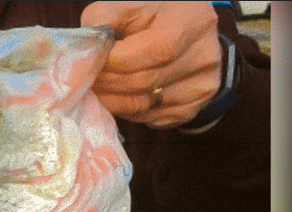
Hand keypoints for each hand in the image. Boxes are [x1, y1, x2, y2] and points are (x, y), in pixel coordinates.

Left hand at [82, 1, 221, 128]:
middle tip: (85, 82)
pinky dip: (130, 112)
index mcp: (192, 21)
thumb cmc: (152, 15)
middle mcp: (205, 56)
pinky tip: (122, 96)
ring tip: (99, 89)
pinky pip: (152, 119)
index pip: (155, 51)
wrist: (185, 31)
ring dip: (114, 102)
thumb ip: (104, 18)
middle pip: (146, 82)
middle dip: (108, 84)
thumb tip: (85, 49)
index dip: (116, 61)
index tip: (91, 62)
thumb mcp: (129, 5)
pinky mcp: (194, 108)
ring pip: (145, 106)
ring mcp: (203, 86)